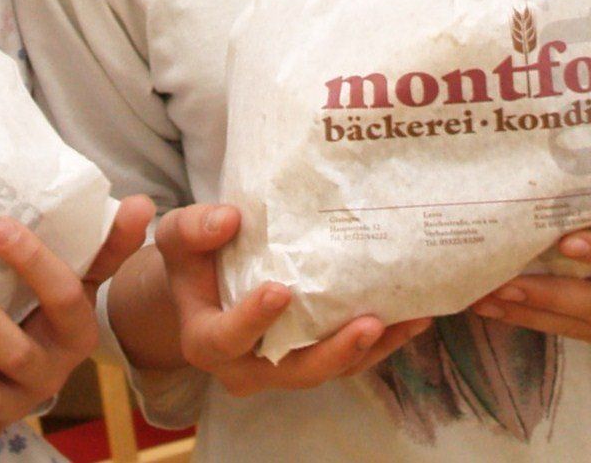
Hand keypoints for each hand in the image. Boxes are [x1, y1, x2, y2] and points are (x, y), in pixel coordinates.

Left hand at [0, 195, 155, 460]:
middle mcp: (48, 374)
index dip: (31, 261)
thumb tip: (140, 201)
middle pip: (15, 352)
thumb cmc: (55, 306)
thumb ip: (108, 242)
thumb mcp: (85, 274)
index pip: (62, 297)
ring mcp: (15, 404)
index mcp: (77, 333)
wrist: (44, 360)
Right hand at [149, 203, 430, 396]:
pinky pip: (349, 360)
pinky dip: (381, 343)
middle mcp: (246, 366)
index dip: (253, 321)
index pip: (227, 338)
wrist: (205, 285)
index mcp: (206, 340)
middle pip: (292, 371)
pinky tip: (411, 318)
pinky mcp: (312, 359)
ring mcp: (283, 368)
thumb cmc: (194, 258)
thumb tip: (228, 218)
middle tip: (369, 323)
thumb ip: (194, 228)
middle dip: (334, 351)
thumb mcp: (178, 237)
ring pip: (329, 370)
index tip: (280, 291)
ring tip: (407, 321)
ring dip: (370, 349)